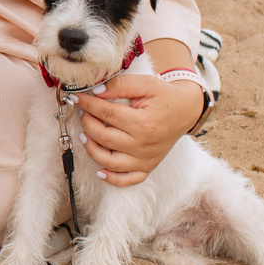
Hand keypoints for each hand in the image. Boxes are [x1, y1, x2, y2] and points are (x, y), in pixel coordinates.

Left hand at [69, 75, 205, 186]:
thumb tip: (94, 92)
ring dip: (92, 149)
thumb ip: (120, 86)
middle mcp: (145, 145)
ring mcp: (146, 159)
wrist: (187, 111)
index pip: (107, 114)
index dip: (88, 105)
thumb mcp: (145, 84)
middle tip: (83, 113)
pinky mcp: (148, 167)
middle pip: (105, 138)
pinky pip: (127, 180)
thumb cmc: (165, 96)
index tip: (76, 98)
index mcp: (144, 123)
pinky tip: (100, 170)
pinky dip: (112, 178)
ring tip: (85, 135)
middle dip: (88, 123)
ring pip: (110, 162)